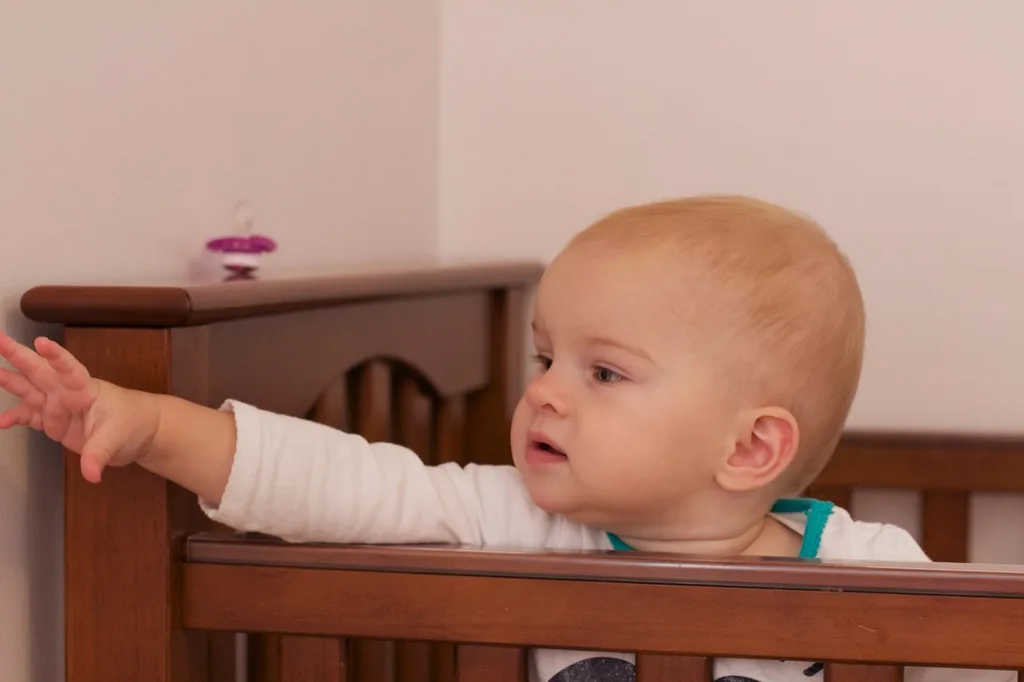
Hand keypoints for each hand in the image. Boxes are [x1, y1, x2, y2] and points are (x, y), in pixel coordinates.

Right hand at [0, 332, 160, 482]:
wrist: (138, 432)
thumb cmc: (132, 424)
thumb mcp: (117, 439)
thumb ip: (99, 455)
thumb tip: (91, 474)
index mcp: (85, 390)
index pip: (70, 370)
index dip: (56, 357)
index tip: (41, 342)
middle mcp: (67, 393)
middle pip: (40, 371)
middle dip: (18, 354)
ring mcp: (57, 406)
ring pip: (28, 388)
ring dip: (9, 379)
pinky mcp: (52, 421)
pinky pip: (28, 416)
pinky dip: (13, 418)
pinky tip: (0, 422)